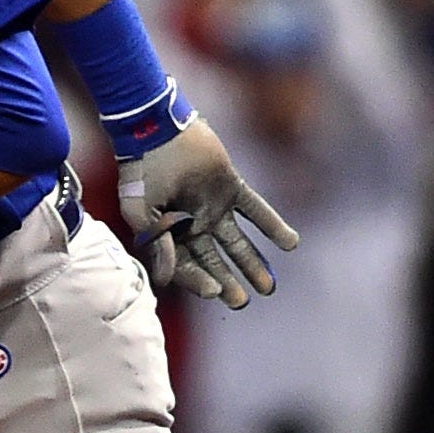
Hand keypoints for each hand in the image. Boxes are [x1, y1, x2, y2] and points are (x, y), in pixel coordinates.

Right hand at [118, 114, 300, 306]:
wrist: (157, 131)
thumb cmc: (142, 173)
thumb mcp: (141, 212)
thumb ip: (157, 245)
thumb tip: (166, 279)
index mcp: (169, 236)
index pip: (188, 266)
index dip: (199, 281)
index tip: (215, 292)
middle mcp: (194, 226)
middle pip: (215, 261)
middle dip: (229, 282)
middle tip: (243, 301)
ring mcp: (214, 207)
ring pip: (238, 243)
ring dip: (253, 264)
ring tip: (269, 288)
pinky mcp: (232, 188)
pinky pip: (257, 211)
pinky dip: (274, 227)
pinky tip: (291, 244)